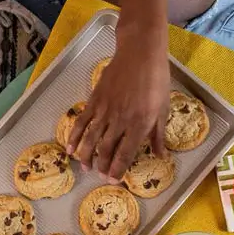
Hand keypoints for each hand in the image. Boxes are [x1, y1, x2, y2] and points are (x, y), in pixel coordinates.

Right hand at [68, 43, 170, 178]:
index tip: (113, 180)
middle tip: (100, 176)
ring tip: (85, 168)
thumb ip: (158, 134)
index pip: (125, 154)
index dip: (117, 170)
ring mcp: (104, 111)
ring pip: (91, 139)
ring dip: (86, 156)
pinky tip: (70, 148)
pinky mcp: (94, 100)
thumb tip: (161, 156)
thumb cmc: (157, 80)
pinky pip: (81, 122)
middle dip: (102, 166)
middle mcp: (120, 121)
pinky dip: (74, 137)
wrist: (139, 54)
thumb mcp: (163, 109)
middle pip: (106, 150)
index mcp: (139, 125)